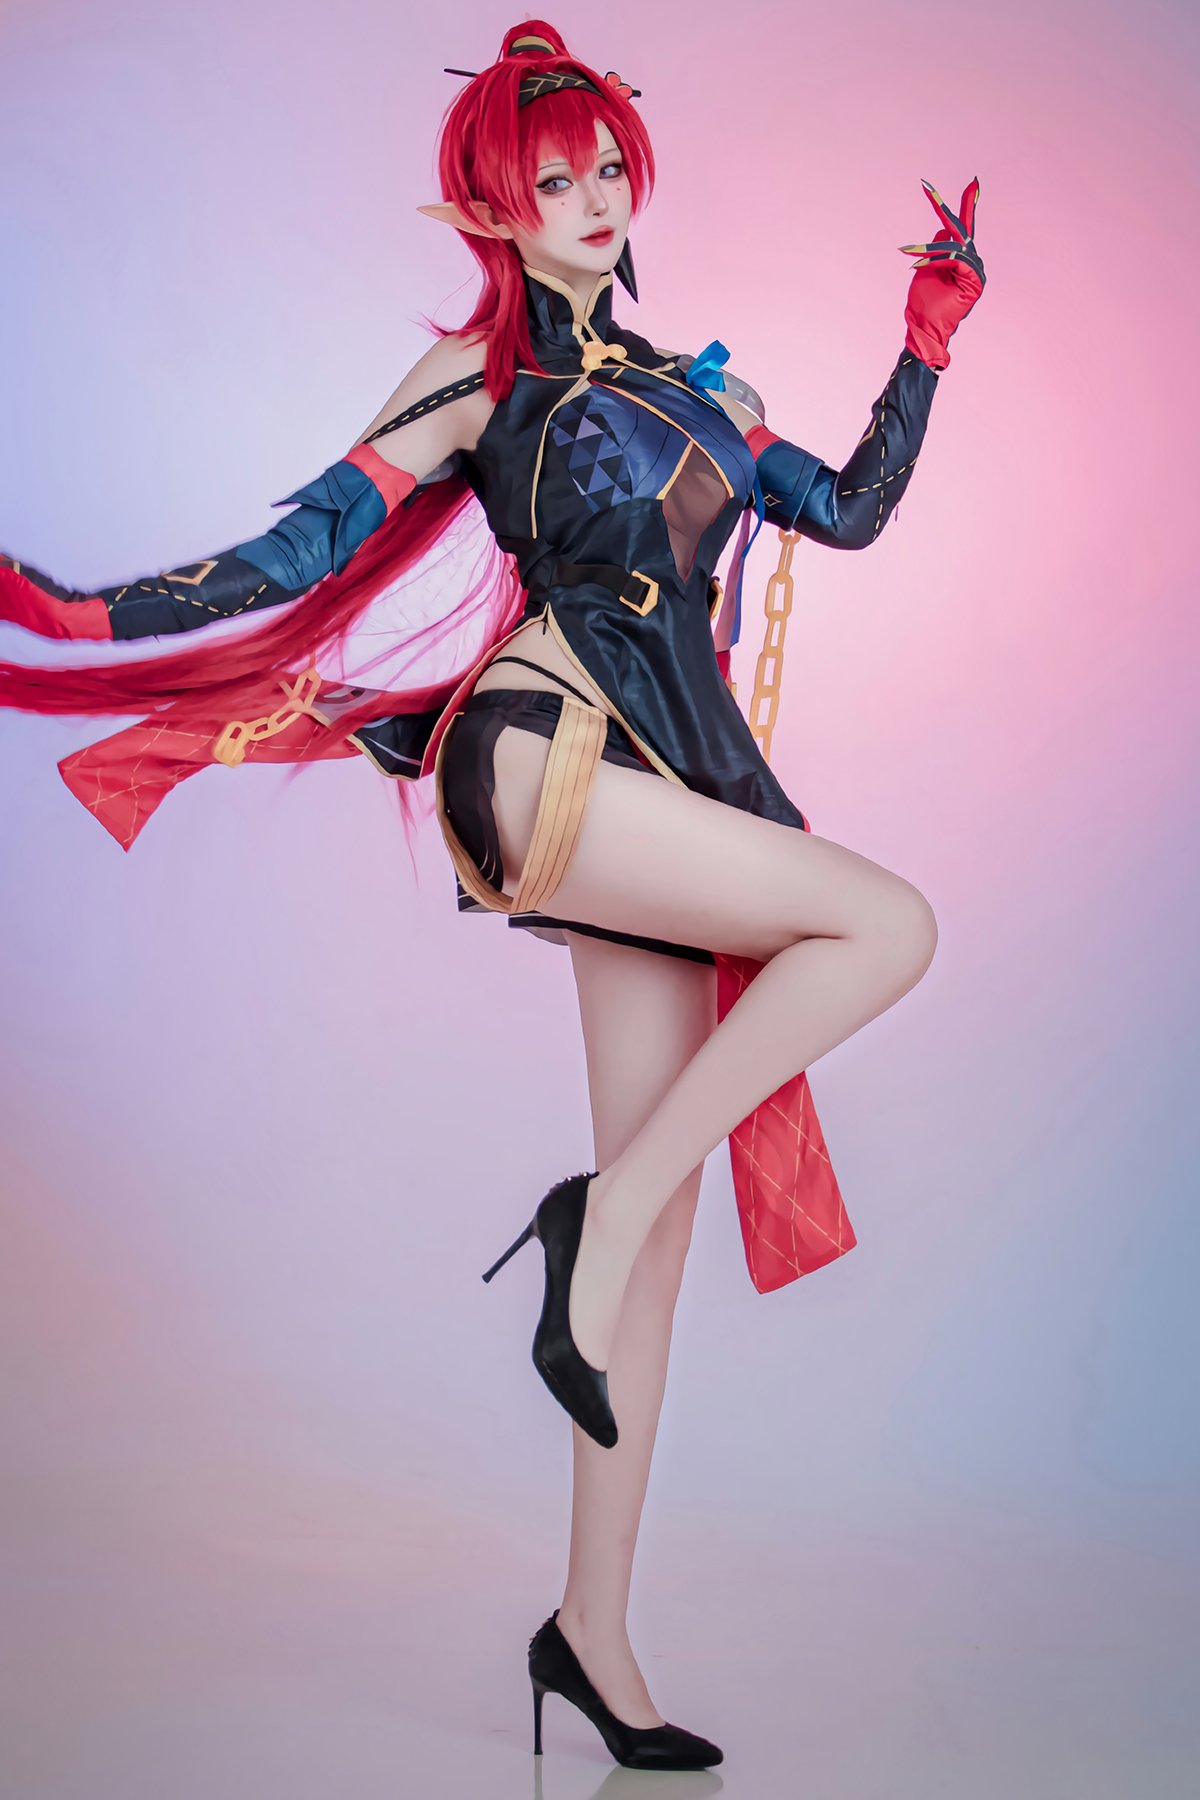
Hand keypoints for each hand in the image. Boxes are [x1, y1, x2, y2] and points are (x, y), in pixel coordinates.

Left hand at [899, 177, 985, 370]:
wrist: (923, 330)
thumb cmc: (923, 303)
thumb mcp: (927, 266)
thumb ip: (939, 247)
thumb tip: (945, 227)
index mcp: (963, 261)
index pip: (962, 229)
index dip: (966, 205)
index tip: (973, 182)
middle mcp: (973, 265)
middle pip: (960, 232)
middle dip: (946, 210)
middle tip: (929, 188)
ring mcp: (976, 273)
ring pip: (955, 246)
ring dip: (931, 249)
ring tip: (911, 253)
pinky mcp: (975, 283)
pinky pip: (956, 260)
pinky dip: (938, 261)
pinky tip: (923, 265)